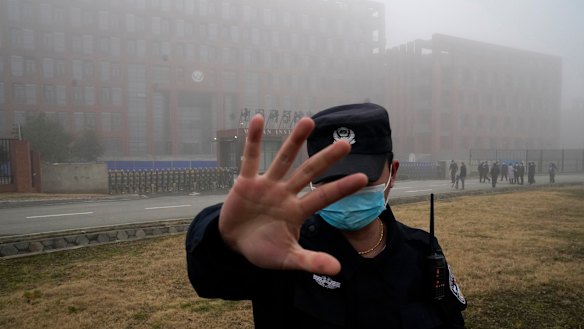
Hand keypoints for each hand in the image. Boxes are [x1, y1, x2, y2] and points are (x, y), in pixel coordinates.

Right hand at [219, 115, 367, 274]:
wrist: (233, 244)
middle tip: (346, 143)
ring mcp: (267, 185)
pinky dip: (253, 140)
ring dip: (294, 141)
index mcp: (297, 211)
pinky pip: (249, 158)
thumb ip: (310, 261)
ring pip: (283, 159)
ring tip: (308, 121)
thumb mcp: (287, 259)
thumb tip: (338, 270)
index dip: (341, 187)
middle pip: (309, 172)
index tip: (363, 177)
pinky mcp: (246, 182)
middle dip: (326, 159)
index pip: (324, 197)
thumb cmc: (263, 250)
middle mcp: (286, 193)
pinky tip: (257, 119)